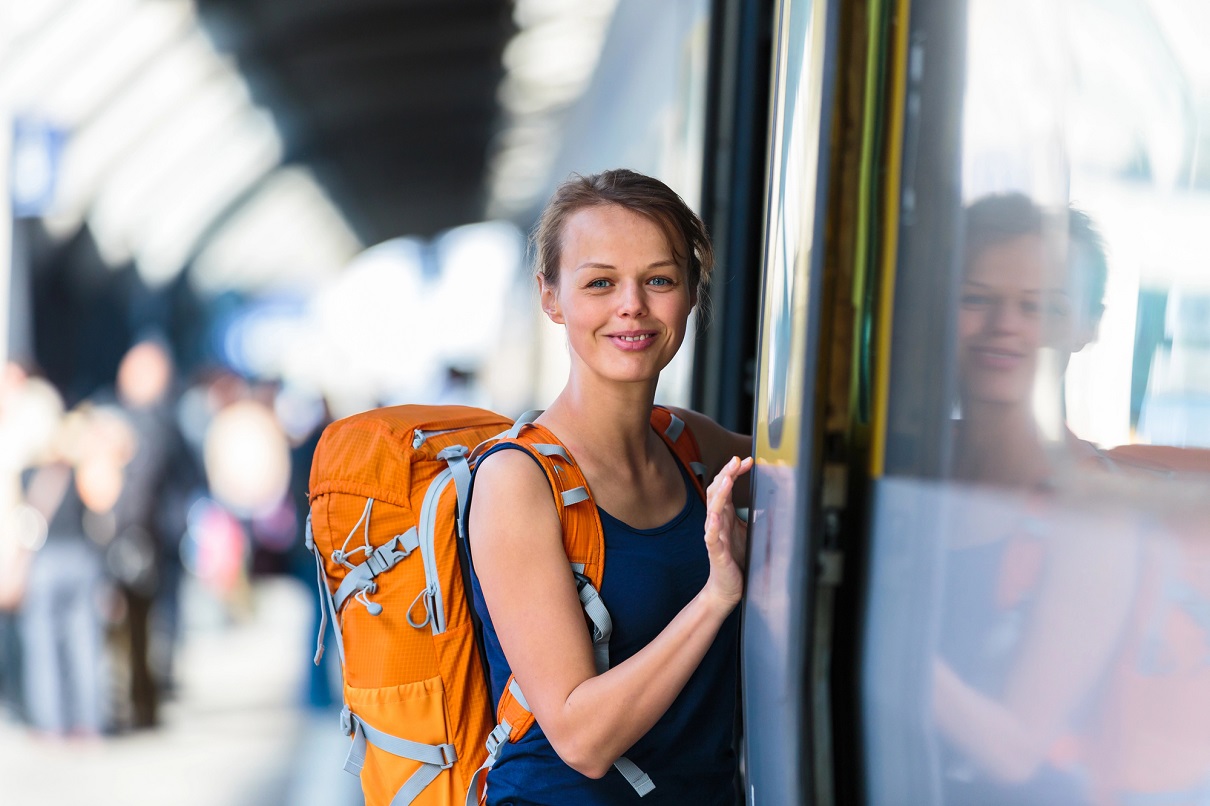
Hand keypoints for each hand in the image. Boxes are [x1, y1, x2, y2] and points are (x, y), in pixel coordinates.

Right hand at [703, 456, 753, 614]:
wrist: (727, 587)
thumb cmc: (736, 560)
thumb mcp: (751, 532)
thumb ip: (758, 517)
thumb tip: (776, 501)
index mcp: (725, 515)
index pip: (725, 487)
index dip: (734, 472)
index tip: (746, 460)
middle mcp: (717, 521)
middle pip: (717, 491)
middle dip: (727, 474)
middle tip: (737, 460)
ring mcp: (715, 535)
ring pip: (713, 509)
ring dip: (720, 492)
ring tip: (727, 478)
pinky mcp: (716, 551)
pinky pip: (712, 536)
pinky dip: (713, 525)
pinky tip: (715, 515)